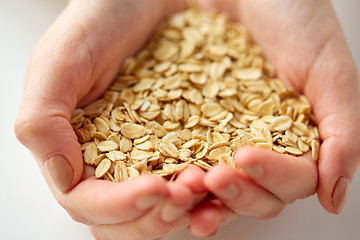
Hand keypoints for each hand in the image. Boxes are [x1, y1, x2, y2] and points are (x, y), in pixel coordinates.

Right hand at [14, 0, 201, 238]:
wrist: (141, 1)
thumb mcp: (60, 63)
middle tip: (185, 193)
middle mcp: (109, 162)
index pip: (88, 203)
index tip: (154, 190)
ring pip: (160, 208)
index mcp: (73, 151)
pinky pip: (191, 178)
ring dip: (185, 209)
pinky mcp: (178, 143)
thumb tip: (62, 178)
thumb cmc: (97, 23)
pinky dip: (207, 189)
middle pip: (126, 218)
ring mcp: (146, 156)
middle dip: (156, 216)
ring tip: (206, 184)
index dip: (119, 207)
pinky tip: (220, 177)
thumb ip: (44, 122)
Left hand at [184, 0, 359, 236]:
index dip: (271, 178)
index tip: (246, 157)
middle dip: (237, 193)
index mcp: (300, 143)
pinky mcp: (196, 127)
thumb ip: (342, 135)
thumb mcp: (329, 73)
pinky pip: (186, 156)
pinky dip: (177, 172)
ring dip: (204, 197)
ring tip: (185, 191)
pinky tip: (164, 181)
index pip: (292, 181)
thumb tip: (335, 198)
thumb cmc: (297, 20)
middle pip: (255, 193)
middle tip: (215, 178)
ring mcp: (227, 139)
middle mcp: (264, 147)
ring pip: (220, 185)